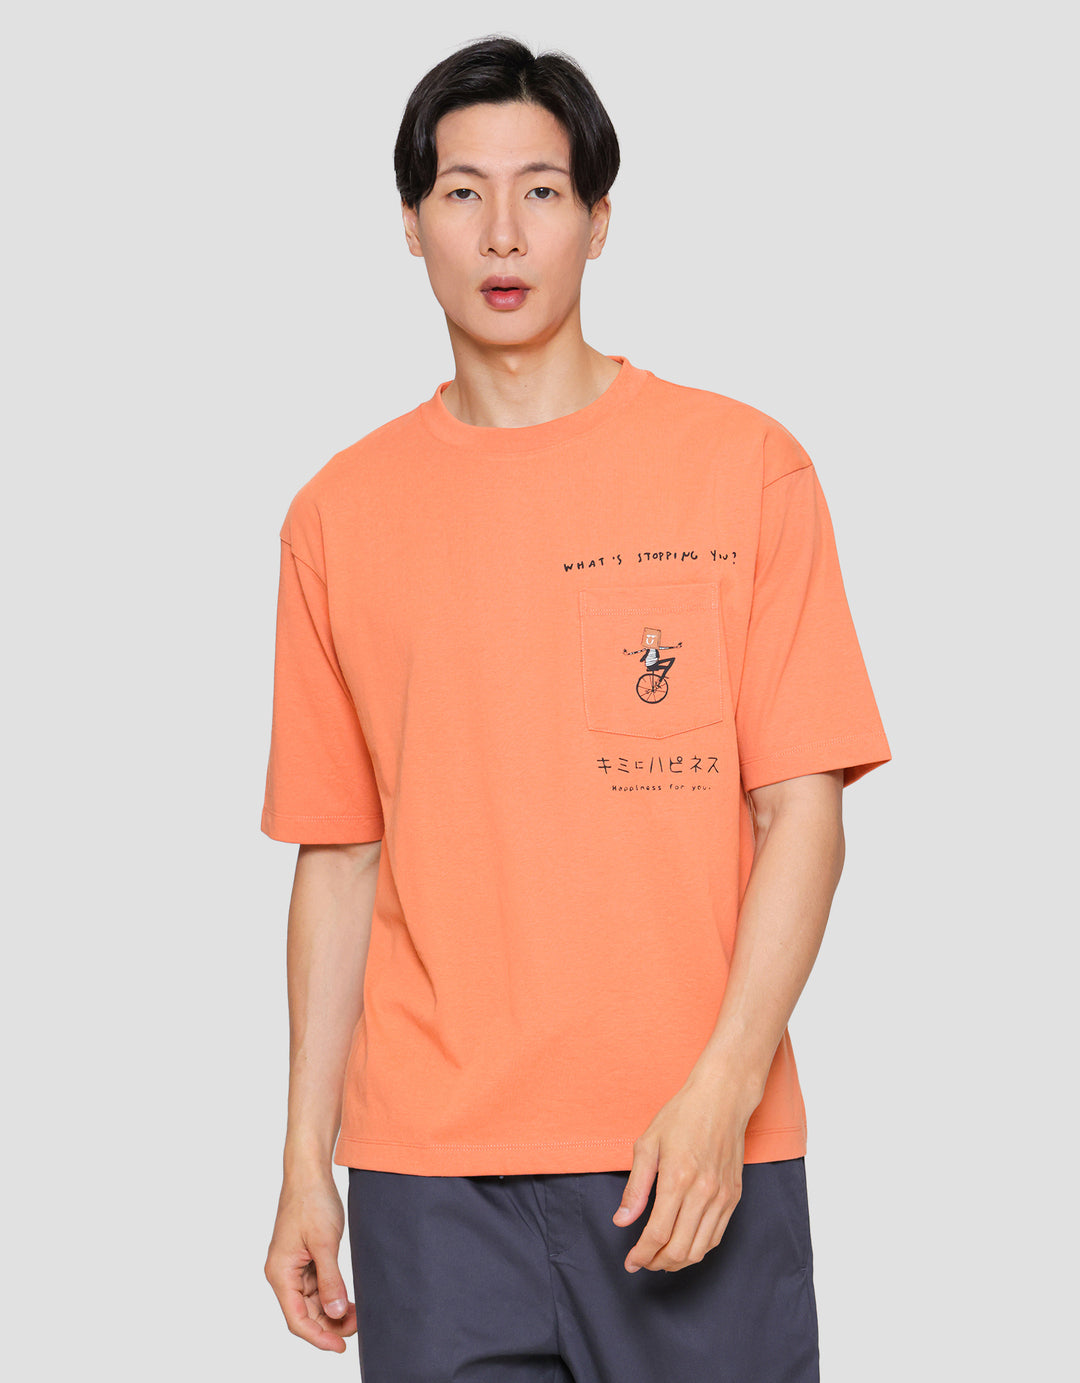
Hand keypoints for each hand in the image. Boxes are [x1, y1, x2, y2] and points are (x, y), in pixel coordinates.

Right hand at [264, 1173, 356, 1352]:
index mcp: (280, 1273)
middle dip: (329, 1324)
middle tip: (358, 1327)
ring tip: (357, 1313)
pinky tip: (348, 1299)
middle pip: (304, 1313)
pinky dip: (331, 1294)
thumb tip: (335, 1312)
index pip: (296, 1319)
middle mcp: (283, 1273)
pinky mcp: (304, 1258)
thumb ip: (330, 1280)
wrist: (310, 1173)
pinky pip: (315, 1286)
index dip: (318, 1337)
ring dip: (332, 1310)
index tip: (340, 1346)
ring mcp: (293, 1266)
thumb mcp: (325, 1243)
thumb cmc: (312, 1202)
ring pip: (311, 1301)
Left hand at [611, 1074, 758, 1272]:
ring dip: (678, 1262)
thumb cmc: (682, 1116)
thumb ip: (635, 1187)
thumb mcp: (648, 1144)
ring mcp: (722, 1197)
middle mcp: (703, 1193)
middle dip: (656, 1263)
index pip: (657, 1233)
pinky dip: (699, 1249)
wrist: (722, 1099)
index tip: (630, 1262)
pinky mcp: (734, 1197)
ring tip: (660, 1259)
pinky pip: (717, 1236)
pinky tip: (684, 1245)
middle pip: (679, 1249)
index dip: (641, 1254)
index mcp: (677, 1179)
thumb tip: (622, 1220)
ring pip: (700, 1249)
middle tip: (642, 1262)